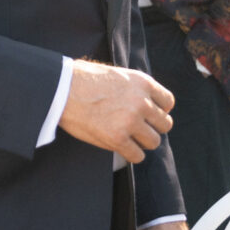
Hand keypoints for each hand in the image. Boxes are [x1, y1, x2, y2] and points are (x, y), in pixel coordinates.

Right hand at [58, 58, 172, 162]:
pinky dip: (131, 154)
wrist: (61, 88)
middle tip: (137, 128)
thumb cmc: (82, 79)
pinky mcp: (117, 138)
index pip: (168, 102)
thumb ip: (134, 88)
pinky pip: (137, 155)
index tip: (148, 115)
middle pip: (164, 124)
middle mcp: (141, 102)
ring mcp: (130, 121)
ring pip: (153, 141)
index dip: (159, 110)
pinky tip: (121, 148)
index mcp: (142, 83)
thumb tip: (145, 103)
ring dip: (142, 142)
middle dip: (152, 127)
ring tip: (129, 139)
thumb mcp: (116, 74)